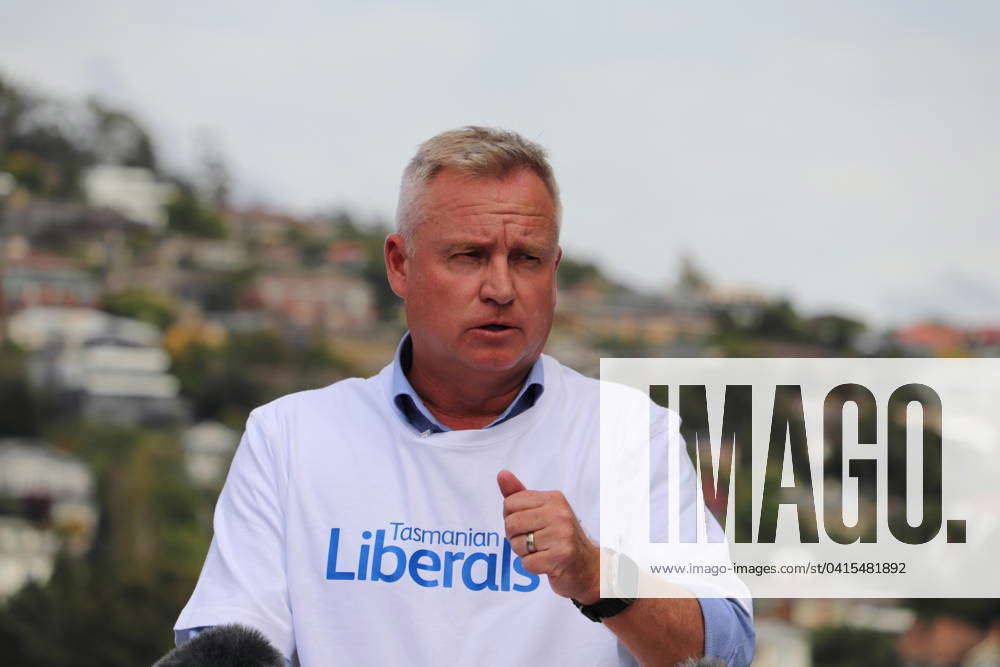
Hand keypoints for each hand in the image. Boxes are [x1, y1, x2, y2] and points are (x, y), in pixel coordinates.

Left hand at [497, 469, 600, 603]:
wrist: (587, 566)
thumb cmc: (560, 537)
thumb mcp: (542, 511)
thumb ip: (519, 494)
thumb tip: (501, 474)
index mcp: (553, 498)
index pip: (510, 503)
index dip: (512, 518)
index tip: (528, 525)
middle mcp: (559, 513)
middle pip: (511, 524)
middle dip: (516, 538)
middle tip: (534, 542)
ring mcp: (562, 534)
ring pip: (518, 545)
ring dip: (524, 553)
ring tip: (542, 551)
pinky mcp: (561, 556)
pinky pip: (527, 563)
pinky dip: (533, 567)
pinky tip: (547, 563)